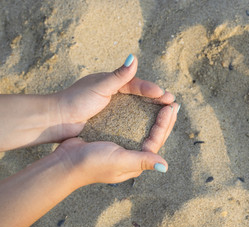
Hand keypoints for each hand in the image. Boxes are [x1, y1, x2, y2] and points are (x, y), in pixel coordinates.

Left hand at [53, 54, 174, 140]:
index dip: (152, 90)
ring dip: (151, 111)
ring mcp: (112, 109)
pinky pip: (129, 120)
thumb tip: (134, 57)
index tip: (166, 96)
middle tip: (173, 104)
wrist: (55, 120)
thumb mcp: (99, 86)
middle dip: (157, 100)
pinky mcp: (109, 121)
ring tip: (166, 115)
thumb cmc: (75, 100)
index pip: (137, 85)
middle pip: (140, 96)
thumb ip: (119, 75)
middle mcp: (114, 95)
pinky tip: (148, 128)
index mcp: (112, 83)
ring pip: (136, 109)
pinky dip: (140, 122)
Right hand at [57, 102, 178, 184]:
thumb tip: (165, 167)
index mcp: (137, 162)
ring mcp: (123, 149)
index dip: (166, 123)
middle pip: (154, 136)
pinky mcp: (113, 141)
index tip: (172, 106)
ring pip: (144, 131)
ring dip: (154, 118)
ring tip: (162, 105)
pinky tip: (141, 109)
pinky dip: (139, 117)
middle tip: (173, 103)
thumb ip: (142, 161)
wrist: (65, 163)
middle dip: (164, 120)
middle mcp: (133, 156)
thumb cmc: (92, 163)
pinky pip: (131, 127)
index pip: (157, 140)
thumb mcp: (120, 160)